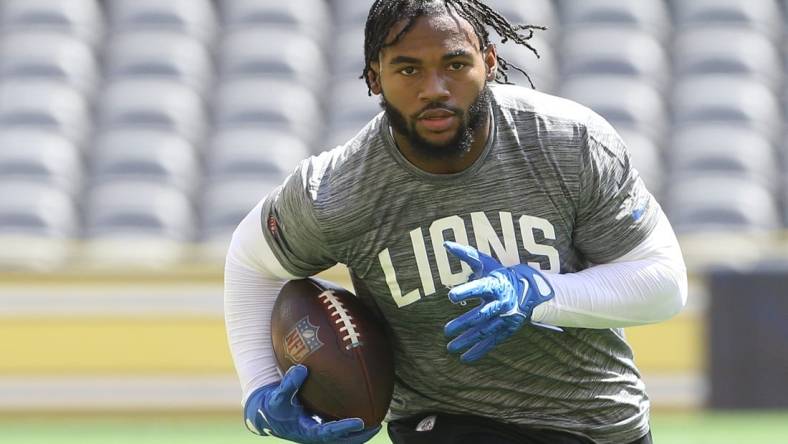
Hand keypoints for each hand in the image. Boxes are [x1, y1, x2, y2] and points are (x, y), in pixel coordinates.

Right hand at [244, 365, 380, 442]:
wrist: (267, 415)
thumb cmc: (274, 406)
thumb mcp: (278, 396)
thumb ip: (289, 383)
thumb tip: (302, 368)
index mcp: (307, 430)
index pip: (329, 432)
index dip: (345, 428)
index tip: (360, 422)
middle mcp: (316, 435)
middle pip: (343, 441)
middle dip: (361, 436)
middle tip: (378, 425)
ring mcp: (319, 434)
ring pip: (344, 439)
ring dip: (360, 434)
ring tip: (377, 423)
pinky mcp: (321, 428)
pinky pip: (341, 431)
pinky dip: (353, 427)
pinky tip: (365, 415)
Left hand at [443, 242, 561, 362]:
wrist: (528, 291)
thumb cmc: (500, 275)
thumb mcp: (486, 263)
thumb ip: (466, 254)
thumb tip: (446, 243)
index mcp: (494, 285)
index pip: (479, 288)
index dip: (466, 292)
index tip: (451, 296)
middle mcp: (500, 303)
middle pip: (480, 315)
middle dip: (463, 323)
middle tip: (446, 330)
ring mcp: (503, 319)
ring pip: (484, 332)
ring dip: (467, 341)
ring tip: (450, 347)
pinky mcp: (505, 330)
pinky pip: (491, 343)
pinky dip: (479, 351)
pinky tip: (464, 358)